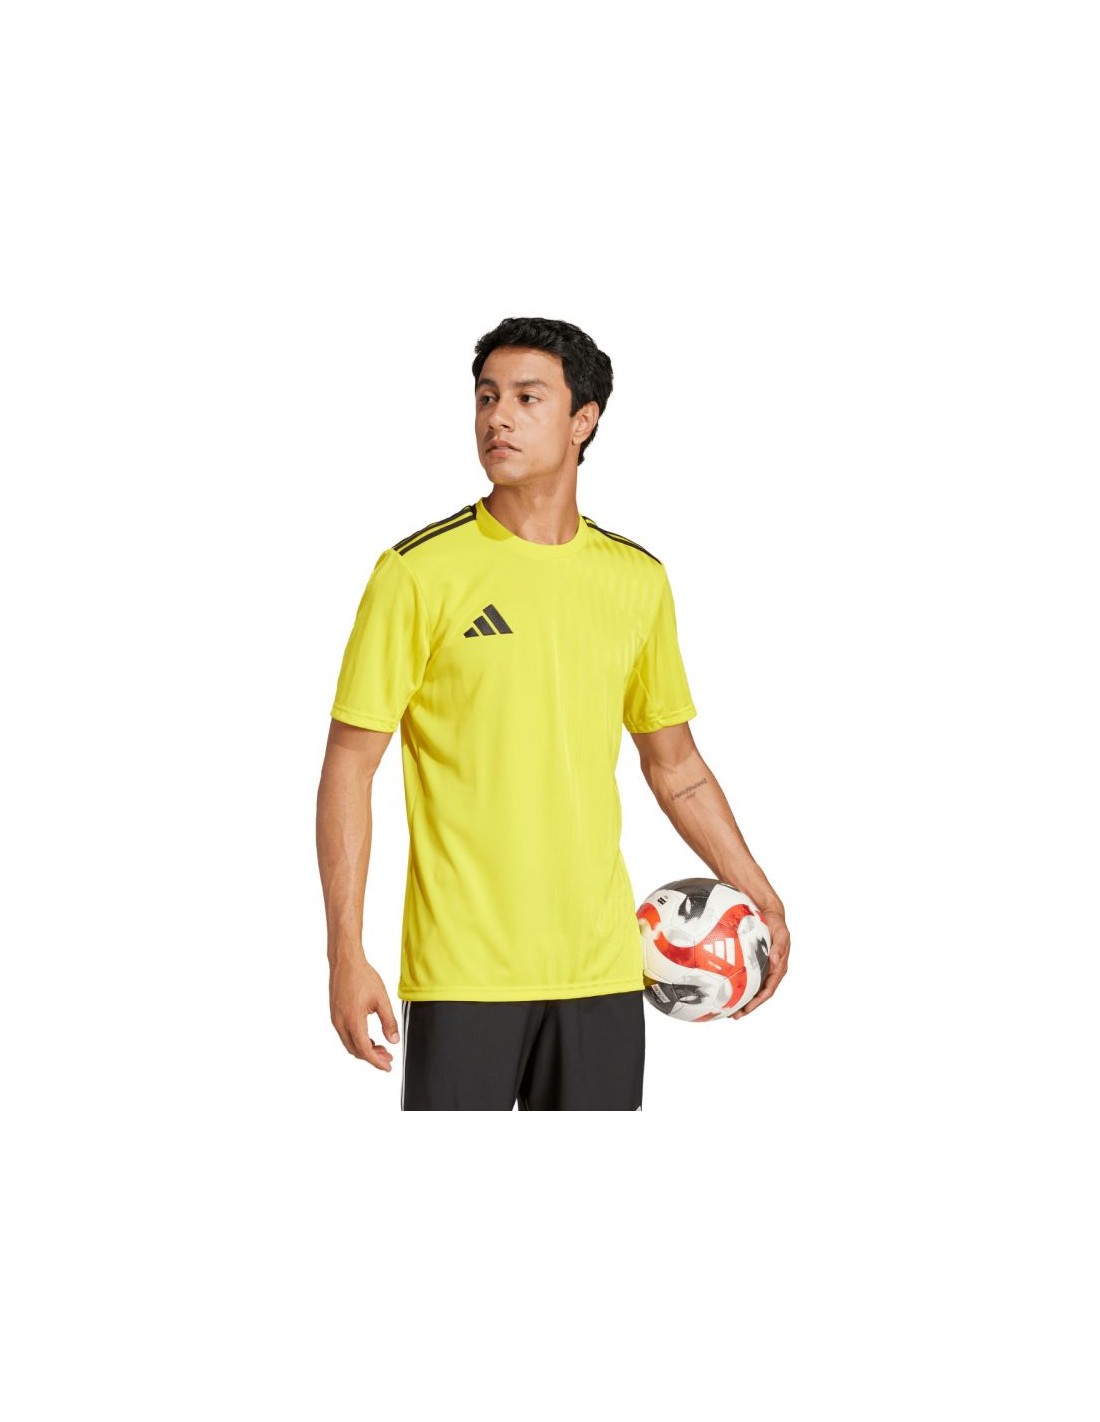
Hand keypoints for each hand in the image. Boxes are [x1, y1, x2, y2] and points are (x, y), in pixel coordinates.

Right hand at [330, 953, 400, 1069]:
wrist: (345, 962)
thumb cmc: (363, 977)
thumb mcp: (381, 999)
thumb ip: (389, 1022)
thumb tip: (394, 1041)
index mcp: (353, 1020)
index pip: (364, 1049)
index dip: (376, 1061)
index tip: (388, 1066)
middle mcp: (340, 1022)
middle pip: (355, 1050)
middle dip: (372, 1057)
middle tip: (388, 1057)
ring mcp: (335, 1019)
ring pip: (349, 1044)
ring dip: (364, 1049)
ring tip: (381, 1048)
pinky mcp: (335, 1014)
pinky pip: (345, 1035)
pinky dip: (357, 1041)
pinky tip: (370, 1038)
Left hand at [732, 908, 789, 1018]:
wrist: (770, 913)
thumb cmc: (776, 923)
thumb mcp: (782, 932)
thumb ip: (780, 946)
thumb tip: (776, 959)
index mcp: (778, 968)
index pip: (767, 990)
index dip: (758, 1002)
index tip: (746, 1010)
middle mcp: (769, 971)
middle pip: (758, 993)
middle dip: (747, 1006)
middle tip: (733, 1016)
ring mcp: (760, 967)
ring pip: (750, 987)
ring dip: (740, 998)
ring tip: (725, 1008)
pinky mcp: (751, 961)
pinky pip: (743, 974)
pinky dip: (734, 982)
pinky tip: (721, 985)